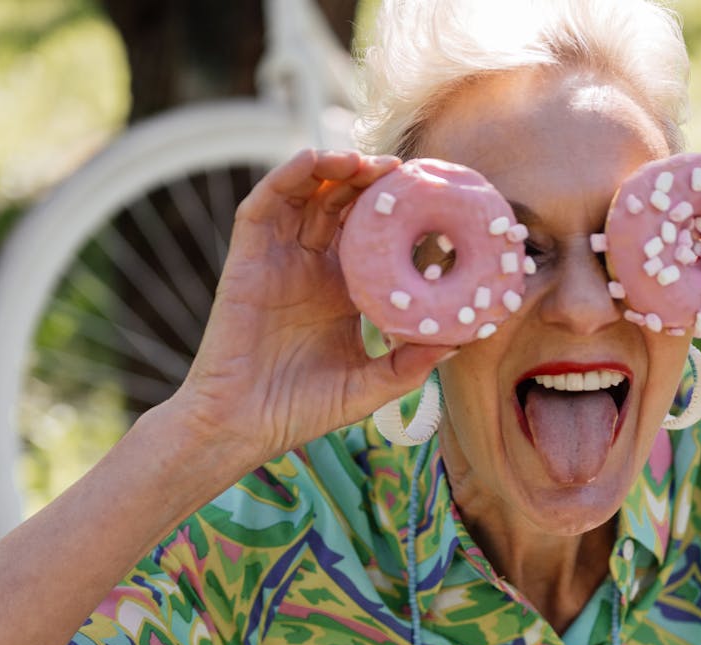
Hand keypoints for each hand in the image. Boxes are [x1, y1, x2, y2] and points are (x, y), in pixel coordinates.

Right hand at [168, 149, 454, 463]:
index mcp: (340, 291)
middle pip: (340, 204)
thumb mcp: (369, 386)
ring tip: (365, 162)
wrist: (240, 427)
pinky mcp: (246, 258)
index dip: (395, 210)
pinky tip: (316, 161)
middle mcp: (309, 267)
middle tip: (403, 171)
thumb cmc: (300, 411)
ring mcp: (277, 259)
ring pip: (304, 194)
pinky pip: (262, 205)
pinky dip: (286, 175)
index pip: (370, 235)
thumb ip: (409, 365)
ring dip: (332, 167)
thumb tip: (460, 342)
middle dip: (369, 180)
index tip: (429, 197)